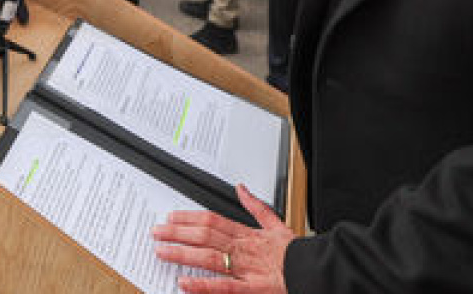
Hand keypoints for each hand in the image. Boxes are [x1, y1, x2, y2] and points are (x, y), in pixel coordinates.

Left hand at [152, 186, 295, 293]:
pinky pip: (224, 286)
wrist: (316, 272)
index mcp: (247, 234)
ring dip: (183, 254)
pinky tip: (184, 282)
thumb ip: (256, 207)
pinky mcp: (252, 288)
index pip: (212, 220)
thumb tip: (241, 188)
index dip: (188, 218)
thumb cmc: (296, 253)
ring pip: (210, 257)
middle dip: (178, 233)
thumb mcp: (277, 224)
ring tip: (161, 251)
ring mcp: (246, 268)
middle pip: (205, 235)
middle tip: (156, 232)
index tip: (170, 218)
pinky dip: (203, 284)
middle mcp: (243, 248)